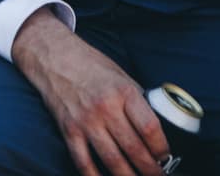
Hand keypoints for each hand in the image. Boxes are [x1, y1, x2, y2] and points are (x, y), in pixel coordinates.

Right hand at [11, 9, 169, 175]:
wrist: (52, 56)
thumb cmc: (89, 64)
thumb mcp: (120, 74)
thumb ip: (136, 99)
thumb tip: (154, 125)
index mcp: (123, 92)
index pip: (150, 128)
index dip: (162, 148)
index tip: (166, 157)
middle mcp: (105, 107)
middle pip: (134, 149)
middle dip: (151, 169)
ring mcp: (85, 120)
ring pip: (112, 160)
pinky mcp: (68, 129)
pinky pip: (83, 161)